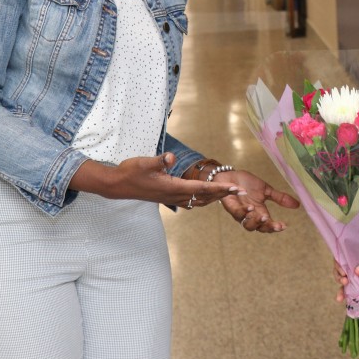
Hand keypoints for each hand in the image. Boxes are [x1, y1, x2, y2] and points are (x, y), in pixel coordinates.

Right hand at [69, 153, 239, 208]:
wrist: (117, 185)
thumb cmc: (131, 171)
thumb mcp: (145, 162)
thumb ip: (160, 160)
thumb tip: (172, 157)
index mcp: (173, 186)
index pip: (202, 188)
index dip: (220, 188)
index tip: (235, 188)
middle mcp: (175, 195)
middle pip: (204, 197)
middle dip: (223, 194)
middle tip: (241, 193)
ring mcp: (171, 198)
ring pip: (198, 201)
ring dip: (214, 198)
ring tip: (228, 195)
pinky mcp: (167, 197)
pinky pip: (190, 201)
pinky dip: (202, 199)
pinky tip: (205, 197)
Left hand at [216, 170, 299, 232]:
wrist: (231, 175)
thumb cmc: (247, 184)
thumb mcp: (266, 190)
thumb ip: (280, 198)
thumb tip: (297, 205)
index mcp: (259, 213)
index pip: (267, 225)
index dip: (274, 227)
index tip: (283, 225)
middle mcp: (250, 216)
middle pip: (257, 228)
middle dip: (266, 227)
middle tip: (274, 224)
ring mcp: (240, 212)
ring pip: (246, 224)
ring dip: (255, 222)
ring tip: (263, 216)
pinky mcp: (230, 206)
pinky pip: (236, 212)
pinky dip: (243, 211)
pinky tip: (250, 207)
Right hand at [334, 248, 358, 302]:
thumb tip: (356, 271)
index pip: (345, 254)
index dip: (340, 261)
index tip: (343, 269)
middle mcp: (357, 263)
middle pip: (341, 267)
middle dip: (339, 273)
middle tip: (345, 279)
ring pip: (343, 278)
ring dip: (339, 283)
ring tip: (343, 286)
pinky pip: (351, 289)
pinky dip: (344, 294)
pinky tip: (340, 299)